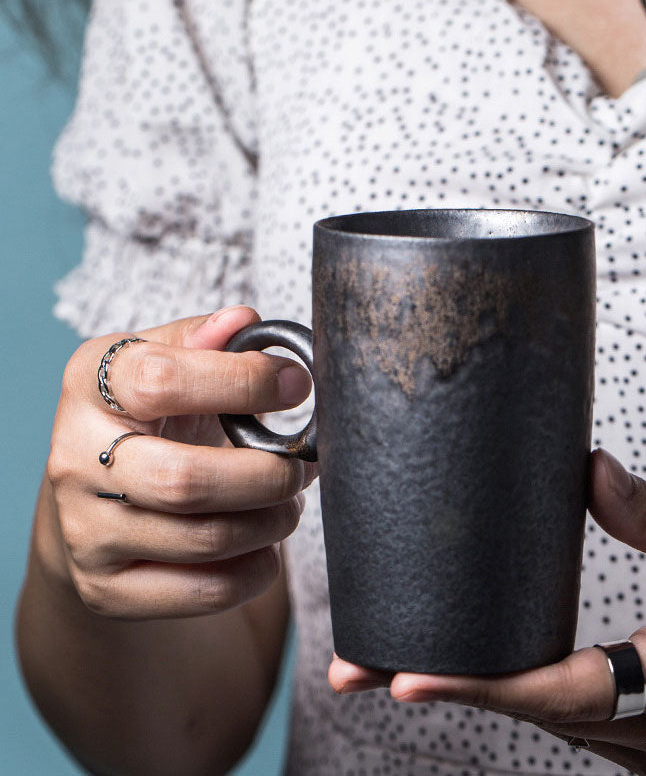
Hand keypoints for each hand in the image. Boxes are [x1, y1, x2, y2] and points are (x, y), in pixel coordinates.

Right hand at [43, 305, 315, 617]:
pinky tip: (265, 542)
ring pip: (205, 540)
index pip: (164, 380)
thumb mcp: (166, 361)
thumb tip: (246, 322)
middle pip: (186, 481)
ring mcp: (85, 531)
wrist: (98, 499)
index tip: (299, 385)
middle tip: (302, 465)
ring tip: (289, 499)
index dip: (244, 382)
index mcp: (91, 384)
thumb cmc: (152, 417)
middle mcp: (75, 458)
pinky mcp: (106, 588)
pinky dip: (257, 569)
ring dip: (273, 521)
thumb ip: (206, 341)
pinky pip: (205, 592)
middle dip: (268, 475)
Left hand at [328, 448, 645, 774]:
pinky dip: (523, 699)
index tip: (405, 679)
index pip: (567, 691)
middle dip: (451, 691)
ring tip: (399, 669)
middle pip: (540, 715)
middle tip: (360, 670)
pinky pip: (578, 725)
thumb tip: (585, 472)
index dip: (483, 686)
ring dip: (480, 697)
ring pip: (554, 726)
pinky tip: (478, 675)